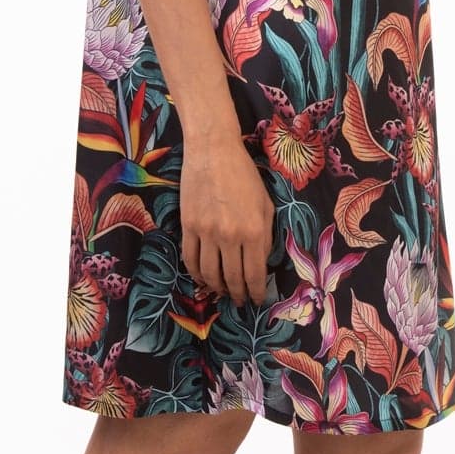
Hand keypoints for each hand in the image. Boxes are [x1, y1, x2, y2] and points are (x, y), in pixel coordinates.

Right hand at [180, 137, 276, 305]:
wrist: (213, 151)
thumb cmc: (245, 175)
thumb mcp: (266, 204)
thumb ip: (266, 235)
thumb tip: (261, 262)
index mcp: (254, 231)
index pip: (254, 274)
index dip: (256, 292)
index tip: (257, 301)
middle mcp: (230, 236)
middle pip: (232, 278)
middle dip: (237, 295)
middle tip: (239, 302)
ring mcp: (206, 232)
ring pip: (209, 273)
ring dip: (216, 288)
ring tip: (222, 293)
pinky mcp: (188, 226)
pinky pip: (190, 258)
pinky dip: (196, 273)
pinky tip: (202, 278)